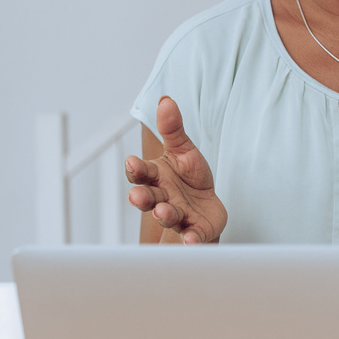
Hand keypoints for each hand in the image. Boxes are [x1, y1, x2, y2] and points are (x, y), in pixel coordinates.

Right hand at [127, 96, 226, 244]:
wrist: (207, 208)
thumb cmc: (189, 178)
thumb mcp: (183, 150)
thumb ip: (173, 129)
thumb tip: (165, 100)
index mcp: (157, 177)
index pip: (142, 173)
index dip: (136, 169)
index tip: (131, 162)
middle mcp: (162, 197)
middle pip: (148, 198)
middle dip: (142, 197)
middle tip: (136, 196)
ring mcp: (178, 215)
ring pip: (167, 216)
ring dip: (164, 214)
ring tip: (162, 211)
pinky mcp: (195, 231)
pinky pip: (192, 235)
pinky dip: (191, 239)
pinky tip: (191, 239)